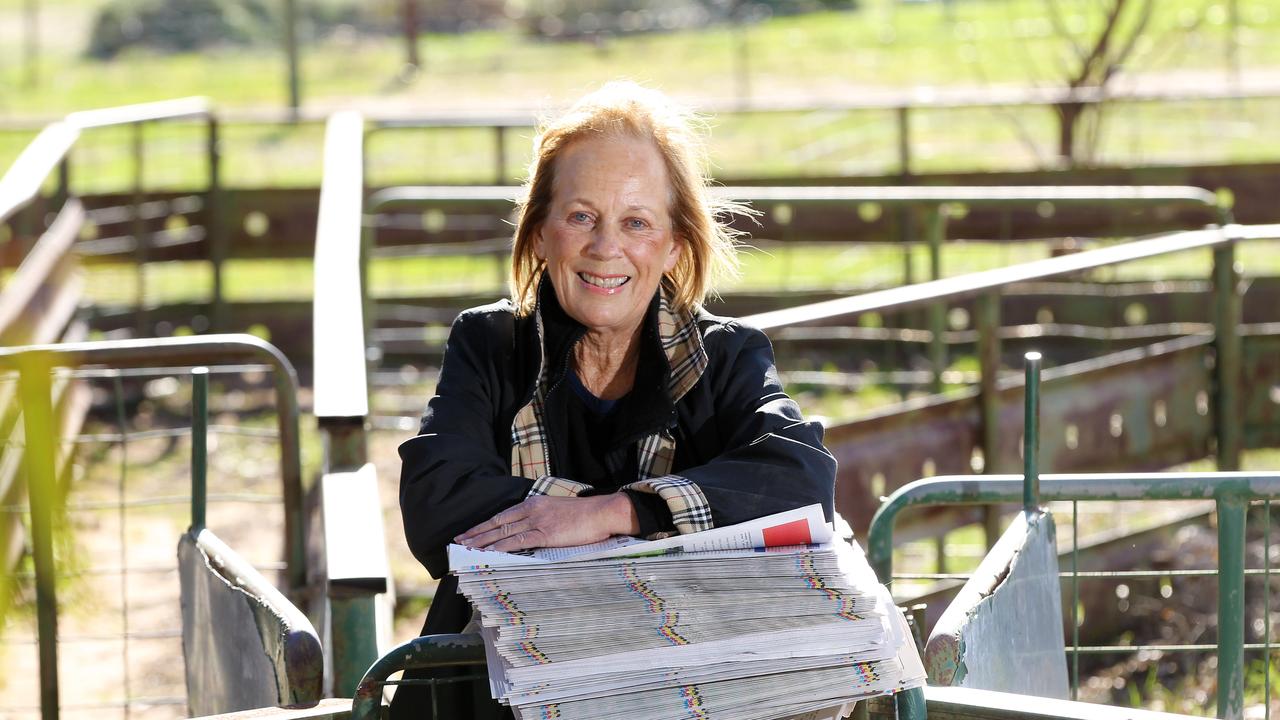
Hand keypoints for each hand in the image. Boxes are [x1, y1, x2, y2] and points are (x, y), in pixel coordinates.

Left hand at [455, 493, 639, 551]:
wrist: (602, 512)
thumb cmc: (585, 515)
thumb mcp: (558, 511)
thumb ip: (542, 519)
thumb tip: (530, 532)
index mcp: (534, 503)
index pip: (503, 515)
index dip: (484, 525)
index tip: (470, 532)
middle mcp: (531, 510)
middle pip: (497, 523)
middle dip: (476, 533)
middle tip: (458, 540)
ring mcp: (538, 522)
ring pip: (503, 532)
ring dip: (483, 541)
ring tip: (467, 548)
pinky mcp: (546, 534)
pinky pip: (518, 541)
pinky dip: (501, 547)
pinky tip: (490, 552)